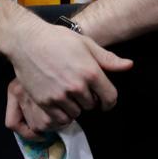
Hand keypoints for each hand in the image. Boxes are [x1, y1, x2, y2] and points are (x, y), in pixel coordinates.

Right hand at [6, 22, 130, 132]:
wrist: (28, 42)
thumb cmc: (59, 39)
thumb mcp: (87, 45)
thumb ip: (108, 59)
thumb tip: (129, 66)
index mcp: (91, 72)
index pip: (110, 97)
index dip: (110, 101)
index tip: (106, 102)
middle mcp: (77, 86)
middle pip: (92, 105)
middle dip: (90, 99)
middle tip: (82, 90)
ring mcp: (59, 96)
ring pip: (76, 113)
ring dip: (75, 107)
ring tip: (69, 95)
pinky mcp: (44, 102)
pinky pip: (59, 118)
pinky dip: (62, 114)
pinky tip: (60, 103)